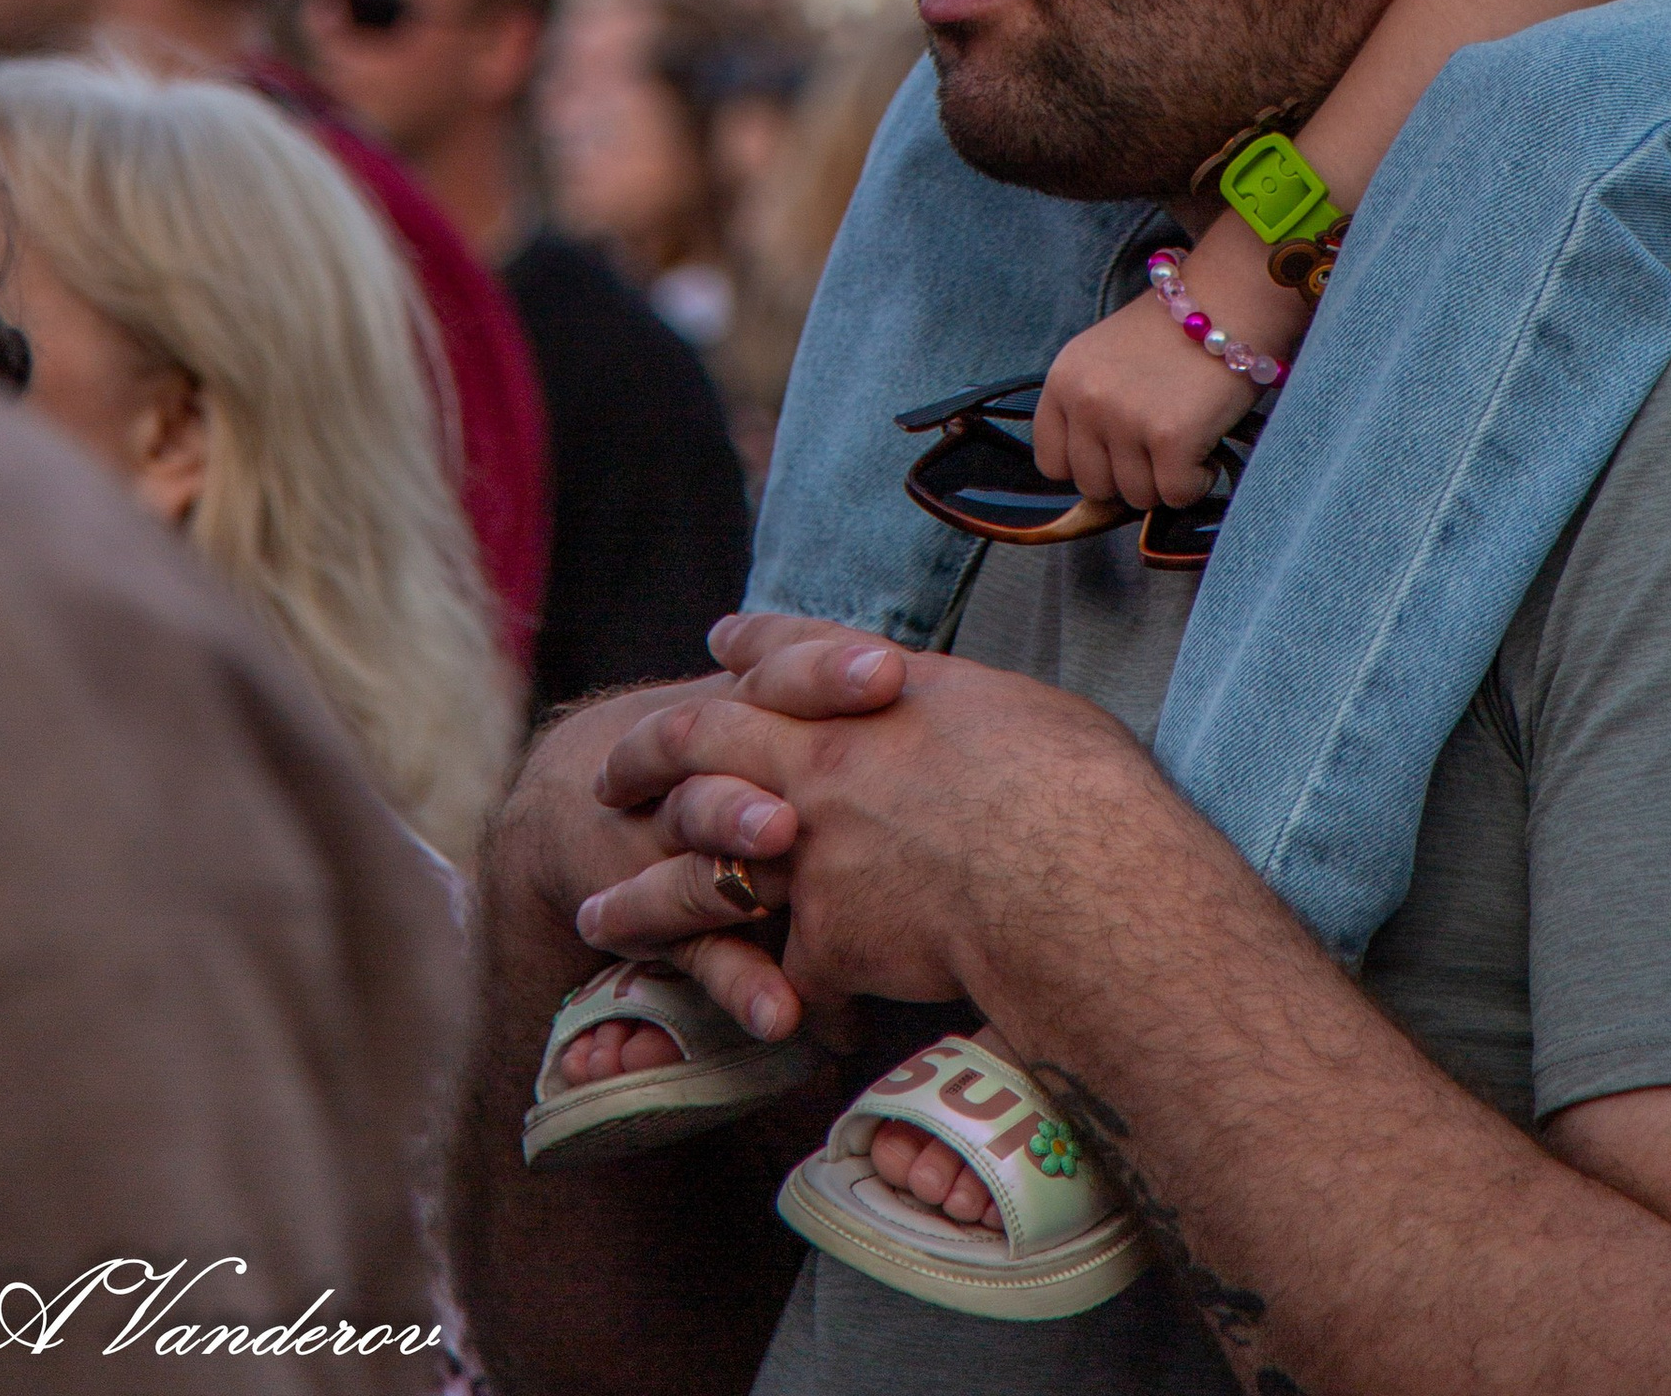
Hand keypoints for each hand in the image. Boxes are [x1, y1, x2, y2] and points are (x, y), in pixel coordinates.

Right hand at [567, 621, 912, 1051]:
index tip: (892, 671)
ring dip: (739, 840)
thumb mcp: (780, 711)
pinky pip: (703, 953)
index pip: (789, 672)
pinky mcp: (666, 921)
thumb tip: (984, 715)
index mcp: (751, 706)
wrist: (597, 786)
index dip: (833, 669)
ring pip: (708, 838)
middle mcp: (711, 768)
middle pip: (741, 746)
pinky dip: (743, 983)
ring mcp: (683, 842)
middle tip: (843, 752)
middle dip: (794, 752)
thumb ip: (861, 711)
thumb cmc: (736, 749)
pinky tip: (782, 1018)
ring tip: (782, 842)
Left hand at [589, 626, 1165, 1021]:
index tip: (722, 642)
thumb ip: (966, 714)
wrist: (1068, 875)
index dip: (755, 645)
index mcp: (870, 695)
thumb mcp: (1013, 707)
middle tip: (610, 774)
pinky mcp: (823, 940)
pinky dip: (781, 1005)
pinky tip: (774, 1028)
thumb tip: (983, 725)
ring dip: (642, 899)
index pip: (794, 650)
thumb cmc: (1072, 783)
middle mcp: (818, 761)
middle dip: (646, 755)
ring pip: (698, 876)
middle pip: (701, 743)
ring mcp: (808, 853)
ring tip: (599, 914)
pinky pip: (786, 981)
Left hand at [1034, 287, 1258, 508]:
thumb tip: (1098, 472)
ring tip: (1187, 437)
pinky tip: (1207, 448)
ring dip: (1167, 479)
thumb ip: (1090, 407)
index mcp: (1063, 379)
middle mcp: (1086, 400)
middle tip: (1161, 443)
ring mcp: (1125, 419)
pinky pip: (1177, 495)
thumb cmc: (1174, 331)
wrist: (1229, 298)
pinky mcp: (1169, 437)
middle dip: (1131, 475)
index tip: (1119, 452)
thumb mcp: (1105, 358)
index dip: (1091, 464)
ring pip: (1137, 496)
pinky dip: (1198, 481)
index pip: (1052, 463)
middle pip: (1094, 487)